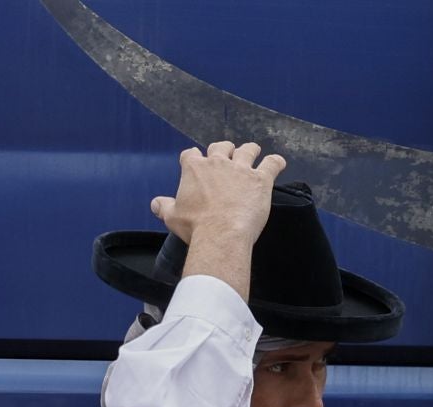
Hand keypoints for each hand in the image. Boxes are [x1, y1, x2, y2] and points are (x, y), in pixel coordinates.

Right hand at [149, 141, 284, 246]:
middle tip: (226, 160)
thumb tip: (155, 204)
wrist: (221, 235)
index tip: (195, 163)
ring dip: (249, 151)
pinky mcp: (261, 179)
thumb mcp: (173, 217)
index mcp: (195, 169)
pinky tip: (277, 164)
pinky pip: (273, 163)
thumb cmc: (195, 227)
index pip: (191, 154)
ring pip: (248, 149)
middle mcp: (218, 163)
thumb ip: (164, 207)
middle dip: (223, 151)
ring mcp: (241, 169)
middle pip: (221, 146)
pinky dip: (276, 162)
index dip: (193, 158)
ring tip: (252, 155)